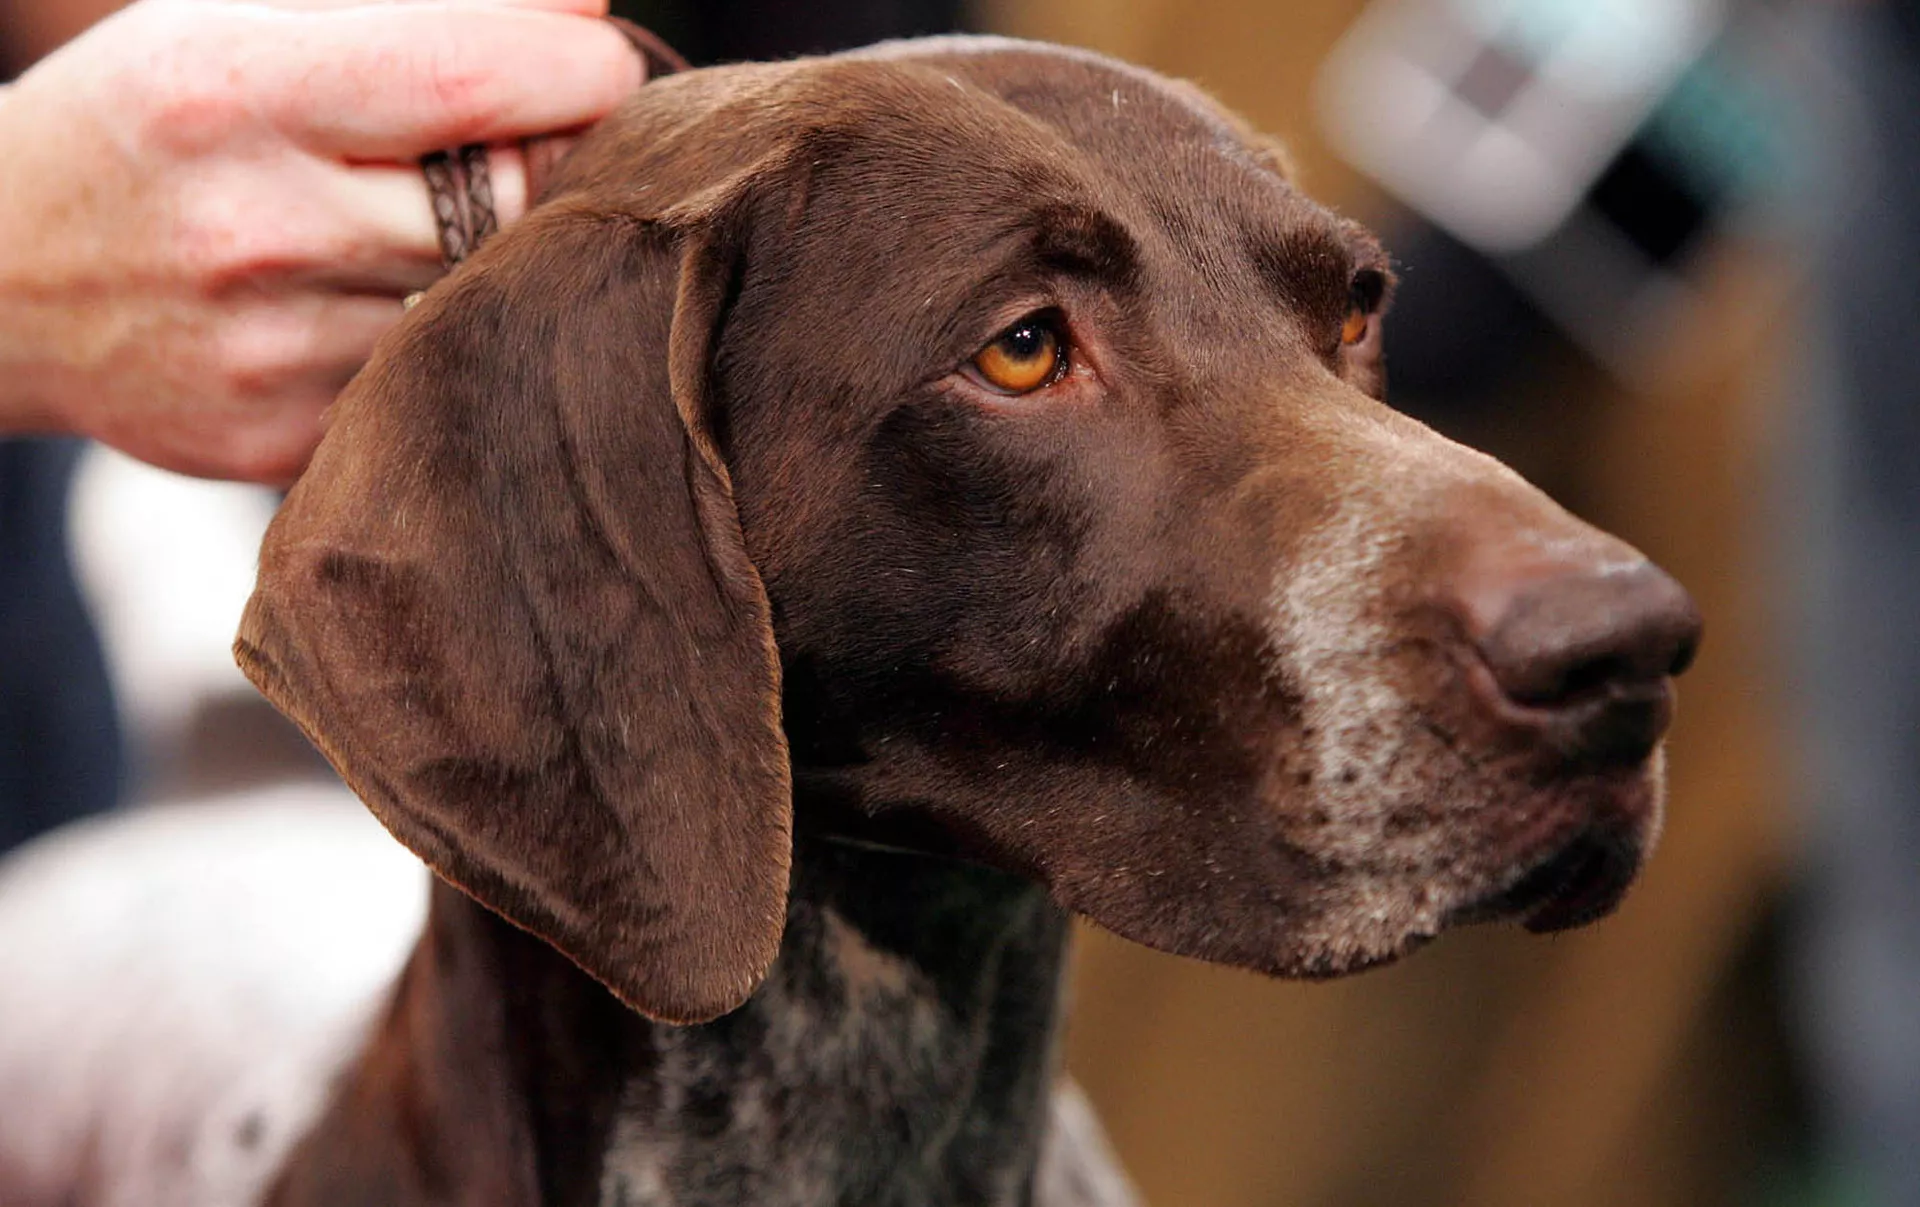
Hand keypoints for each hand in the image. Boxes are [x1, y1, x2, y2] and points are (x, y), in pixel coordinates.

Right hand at [0, 0, 644, 483]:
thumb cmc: (150, 124)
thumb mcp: (242, 20)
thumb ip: (422, 10)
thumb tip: (590, 9)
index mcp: (237, 89)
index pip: (485, 81)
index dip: (580, 70)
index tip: (592, 66)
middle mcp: (257, 227)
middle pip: (514, 200)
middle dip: (556, 165)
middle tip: (531, 146)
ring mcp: (271, 351)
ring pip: (485, 299)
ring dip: (502, 258)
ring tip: (437, 222)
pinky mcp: (284, 441)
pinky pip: (431, 375)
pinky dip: (442, 337)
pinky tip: (382, 305)